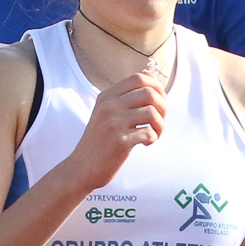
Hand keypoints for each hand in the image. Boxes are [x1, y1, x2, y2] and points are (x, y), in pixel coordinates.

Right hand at [69, 67, 168, 188]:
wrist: (81, 168)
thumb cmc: (99, 142)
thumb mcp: (105, 114)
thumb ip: (124, 99)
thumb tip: (154, 85)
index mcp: (107, 96)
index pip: (139, 77)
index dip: (156, 87)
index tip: (159, 101)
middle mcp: (109, 106)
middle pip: (149, 93)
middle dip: (163, 107)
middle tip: (159, 121)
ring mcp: (114, 123)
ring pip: (152, 112)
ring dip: (160, 125)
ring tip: (154, 134)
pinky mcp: (120, 141)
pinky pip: (149, 132)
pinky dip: (153, 138)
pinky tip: (146, 143)